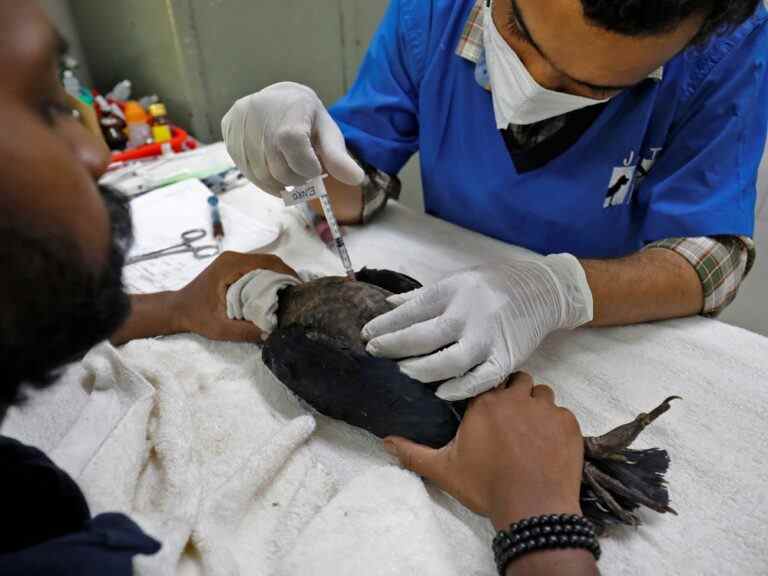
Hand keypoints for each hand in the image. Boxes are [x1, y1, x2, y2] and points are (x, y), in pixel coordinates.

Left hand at [173, 251, 297, 341]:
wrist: (177, 309)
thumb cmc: (196, 316)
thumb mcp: (220, 328)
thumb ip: (245, 332)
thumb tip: (271, 333)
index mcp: (230, 266)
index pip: (267, 263)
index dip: (286, 274)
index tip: (299, 289)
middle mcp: (232, 257)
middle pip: (270, 260)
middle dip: (286, 275)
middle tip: (298, 293)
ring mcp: (232, 259)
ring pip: (265, 262)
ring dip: (279, 275)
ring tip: (290, 293)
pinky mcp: (232, 265)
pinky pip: (257, 266)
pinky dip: (269, 276)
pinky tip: (275, 291)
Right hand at [221, 82, 364, 195]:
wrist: (279, 98)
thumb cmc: (307, 118)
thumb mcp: (327, 133)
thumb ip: (338, 157)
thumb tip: (357, 180)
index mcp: (287, 111)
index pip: (295, 150)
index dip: (307, 167)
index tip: (314, 167)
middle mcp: (258, 115)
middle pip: (277, 169)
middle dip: (295, 178)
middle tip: (302, 170)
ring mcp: (239, 125)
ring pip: (260, 175)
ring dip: (279, 183)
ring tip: (288, 170)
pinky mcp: (228, 133)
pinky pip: (245, 171)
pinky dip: (262, 180)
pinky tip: (272, 170)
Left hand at [362, 255, 593, 400]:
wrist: (542, 288)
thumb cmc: (491, 285)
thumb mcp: (456, 280)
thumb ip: (422, 296)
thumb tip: (388, 305)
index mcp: (454, 290)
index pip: (412, 309)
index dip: (386, 324)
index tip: (366, 334)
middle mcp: (470, 312)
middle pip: (425, 335)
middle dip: (394, 346)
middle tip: (374, 353)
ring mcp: (489, 336)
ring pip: (450, 360)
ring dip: (422, 369)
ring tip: (403, 372)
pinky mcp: (507, 357)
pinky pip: (481, 378)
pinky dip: (460, 388)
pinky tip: (440, 393)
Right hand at [383, 373, 583, 529]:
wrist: (533, 509)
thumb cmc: (487, 487)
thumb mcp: (444, 471)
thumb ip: (413, 453)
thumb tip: (387, 442)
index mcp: (485, 402)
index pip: (485, 380)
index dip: (486, 391)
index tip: (485, 406)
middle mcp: (516, 398)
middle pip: (517, 380)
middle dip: (513, 393)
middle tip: (509, 418)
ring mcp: (546, 410)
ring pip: (542, 393)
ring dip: (536, 406)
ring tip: (529, 430)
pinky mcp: (569, 424)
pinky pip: (563, 414)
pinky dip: (556, 425)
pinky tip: (548, 444)